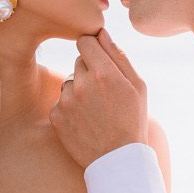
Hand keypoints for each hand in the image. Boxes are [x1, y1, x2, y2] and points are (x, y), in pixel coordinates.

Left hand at [50, 28, 147, 166]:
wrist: (117, 159)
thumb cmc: (132, 120)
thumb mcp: (137, 86)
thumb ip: (118, 56)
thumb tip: (102, 33)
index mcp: (105, 73)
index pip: (85, 41)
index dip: (93, 48)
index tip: (100, 59)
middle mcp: (82, 84)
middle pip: (78, 61)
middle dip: (90, 71)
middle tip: (105, 93)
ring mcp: (66, 101)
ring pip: (69, 81)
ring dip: (79, 89)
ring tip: (96, 110)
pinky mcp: (56, 116)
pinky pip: (61, 100)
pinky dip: (70, 107)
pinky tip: (85, 120)